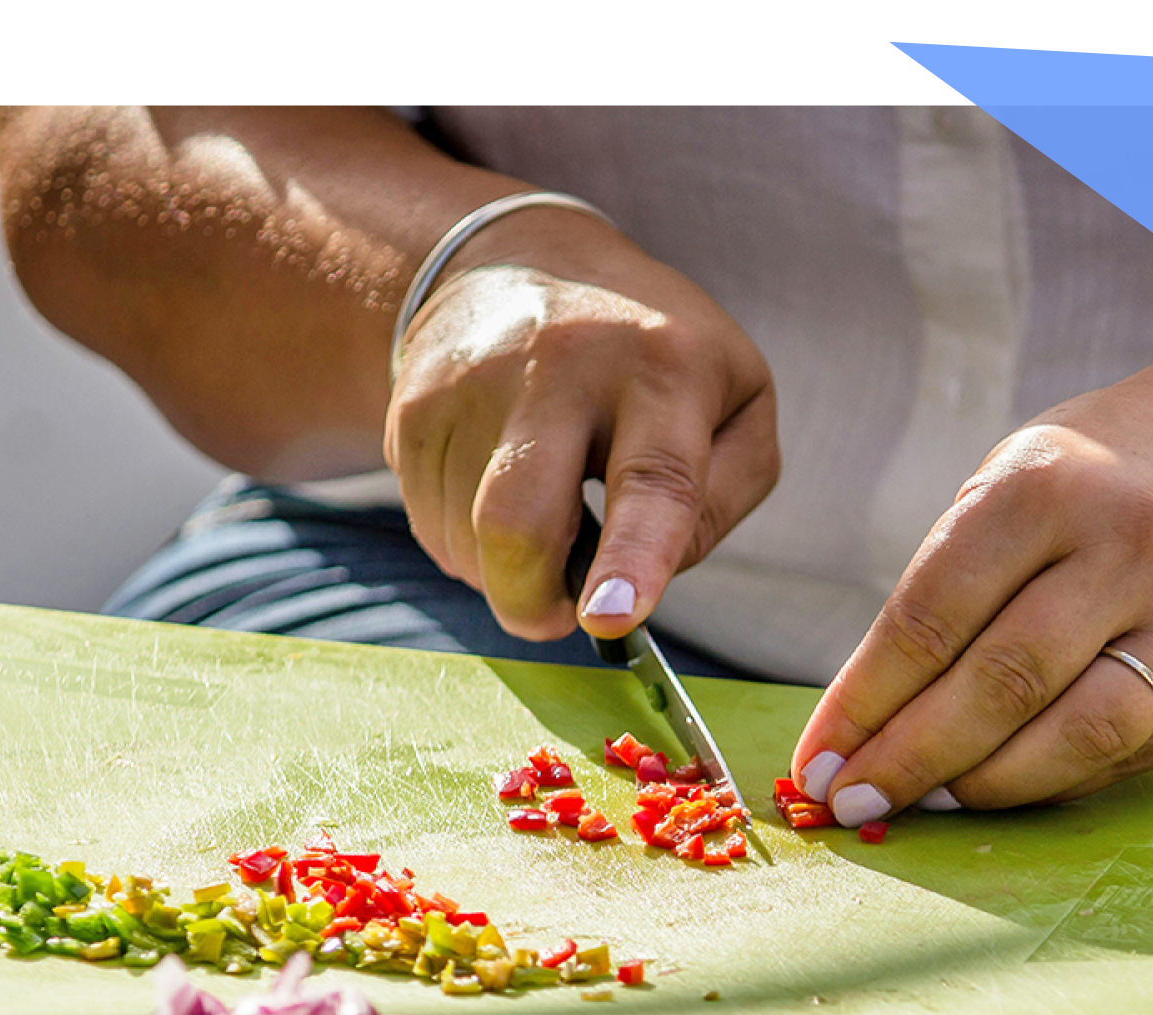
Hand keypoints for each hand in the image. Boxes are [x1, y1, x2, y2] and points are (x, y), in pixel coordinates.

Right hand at [385, 208, 778, 642]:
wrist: (526, 259)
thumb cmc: (655, 356)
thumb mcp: (738, 404)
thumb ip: (721, 497)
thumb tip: (650, 576)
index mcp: (664, 368)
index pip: (651, 479)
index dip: (633, 558)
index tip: (610, 619)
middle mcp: (561, 364)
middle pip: (517, 523)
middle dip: (530, 602)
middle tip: (557, 614)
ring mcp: (473, 382)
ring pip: (468, 542)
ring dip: (504, 570)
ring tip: (544, 511)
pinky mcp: (414, 406)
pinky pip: (430, 526)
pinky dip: (469, 542)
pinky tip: (498, 491)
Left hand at [790, 375, 1152, 819]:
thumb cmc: (1084, 489)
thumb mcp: (1001, 493)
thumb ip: (939, 597)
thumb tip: (858, 729)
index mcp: (1045, 486)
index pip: (932, 617)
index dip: (863, 704)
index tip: (815, 763)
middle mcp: (1131, 543)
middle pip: (1003, 683)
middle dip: (913, 758)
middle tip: (855, 802)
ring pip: (1082, 734)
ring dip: (990, 785)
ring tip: (931, 801)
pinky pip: (1135, 753)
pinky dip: (1059, 782)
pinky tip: (1008, 787)